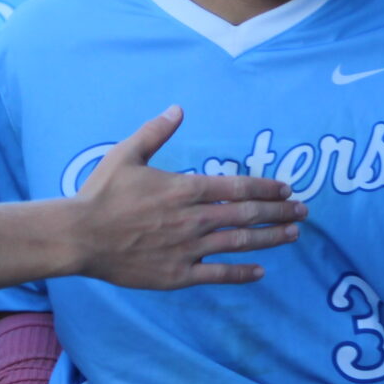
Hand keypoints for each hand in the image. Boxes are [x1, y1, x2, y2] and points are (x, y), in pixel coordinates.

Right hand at [76, 107, 306, 288]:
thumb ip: (156, 132)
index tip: (286, 189)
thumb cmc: (101, 194)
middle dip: (279, 211)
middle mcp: (193, 219)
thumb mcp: (127, 154)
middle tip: (303, 211)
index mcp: (185, 188)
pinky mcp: (178, 274)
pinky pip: (217, 274)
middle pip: (247, 214)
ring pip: (239, 243)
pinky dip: (241, 272)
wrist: (80, 236)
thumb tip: (178, 109)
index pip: (238, 186)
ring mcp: (188, 248)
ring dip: (270, 238)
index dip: (266, 187)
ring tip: (293, 235)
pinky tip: (260, 271)